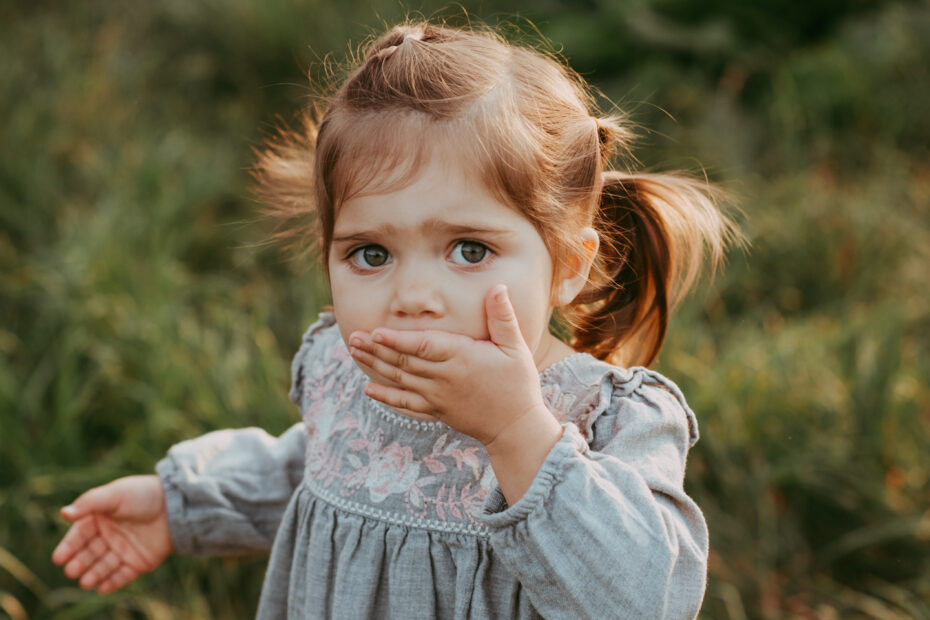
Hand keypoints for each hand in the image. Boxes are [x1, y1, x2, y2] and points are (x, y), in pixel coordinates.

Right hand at [52, 475, 172, 593]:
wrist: (176, 504)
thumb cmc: (143, 494)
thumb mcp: (115, 495)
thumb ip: (89, 503)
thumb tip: (63, 513)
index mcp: (100, 518)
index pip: (79, 535)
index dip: (69, 547)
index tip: (58, 558)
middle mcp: (110, 536)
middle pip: (89, 553)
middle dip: (80, 563)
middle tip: (71, 571)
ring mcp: (124, 550)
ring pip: (103, 566)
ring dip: (93, 575)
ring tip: (85, 582)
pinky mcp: (139, 562)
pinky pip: (122, 576)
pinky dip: (112, 583)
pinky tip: (101, 588)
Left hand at [348, 284, 553, 447]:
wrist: (515, 428)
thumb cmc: (518, 384)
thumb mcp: (516, 347)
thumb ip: (502, 317)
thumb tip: (498, 287)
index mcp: (461, 358)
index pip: (422, 346)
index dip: (397, 339)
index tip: (375, 332)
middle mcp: (444, 378)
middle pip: (404, 362)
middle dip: (376, 349)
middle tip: (354, 337)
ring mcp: (437, 398)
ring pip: (400, 380)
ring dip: (375, 366)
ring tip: (355, 352)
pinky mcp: (436, 412)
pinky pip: (405, 404)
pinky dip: (386, 397)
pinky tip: (368, 389)